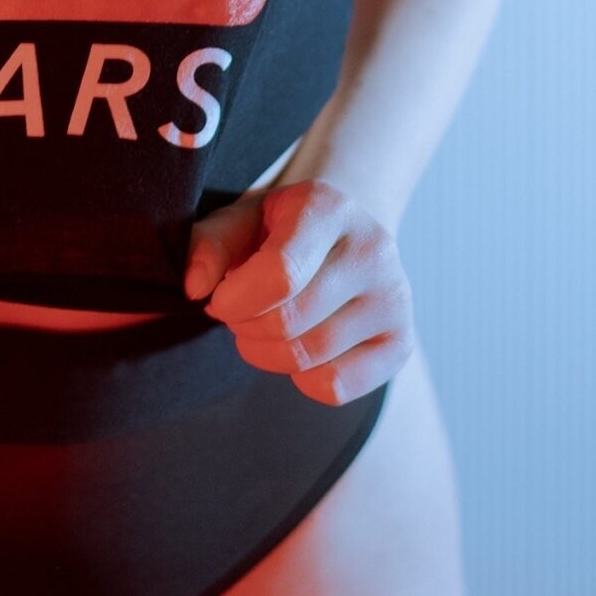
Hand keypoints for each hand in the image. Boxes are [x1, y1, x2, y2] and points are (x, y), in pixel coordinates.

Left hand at [183, 177, 414, 407]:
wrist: (342, 234)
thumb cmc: (280, 230)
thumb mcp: (242, 220)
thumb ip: (210, 243)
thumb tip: (194, 287)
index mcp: (328, 208)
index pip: (281, 273)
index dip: (236, 300)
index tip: (218, 301)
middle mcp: (372, 250)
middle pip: (289, 322)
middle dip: (245, 327)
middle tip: (238, 314)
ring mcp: (393, 298)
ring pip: (309, 358)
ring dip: (265, 353)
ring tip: (261, 328)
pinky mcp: (401, 342)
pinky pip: (336, 387)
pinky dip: (301, 379)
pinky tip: (298, 348)